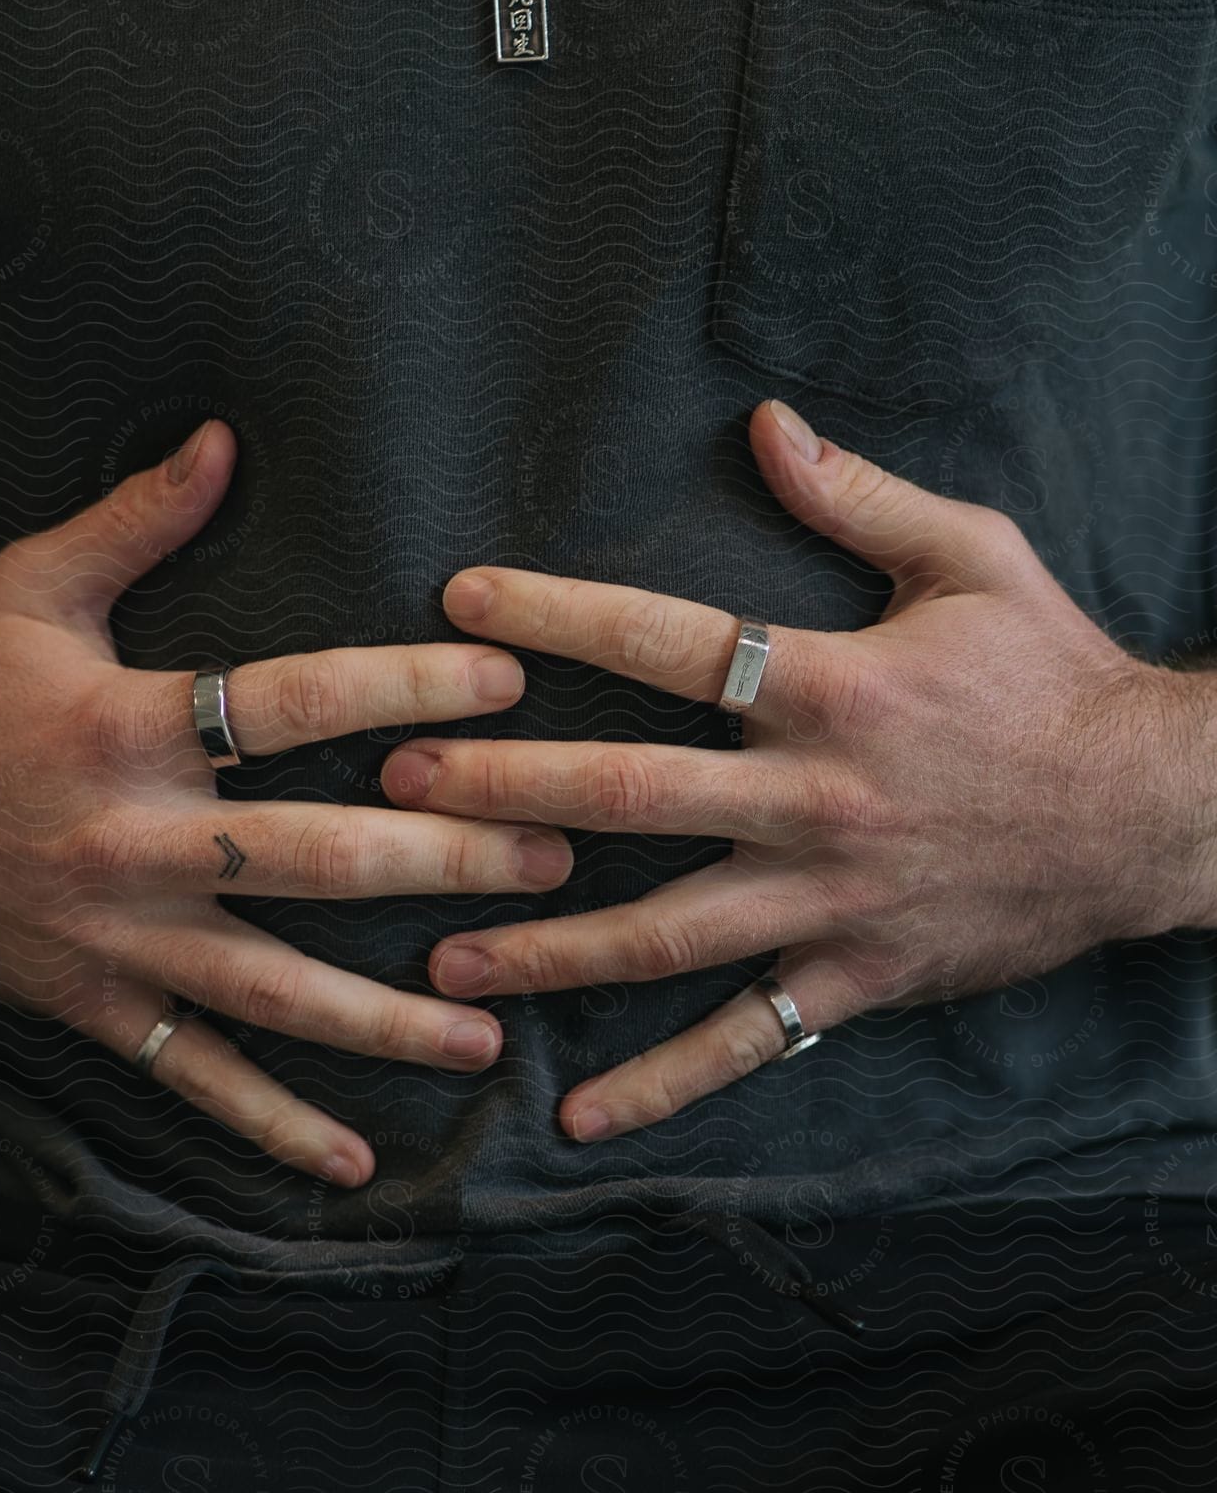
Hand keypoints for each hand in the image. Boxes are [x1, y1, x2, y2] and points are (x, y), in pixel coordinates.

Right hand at [0, 420, 571, 1184]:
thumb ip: (138, 520)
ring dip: (388, 1014)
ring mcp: (120, 937)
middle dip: (443, 860)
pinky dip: (273, 1122)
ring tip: (491, 1032)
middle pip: (316, 855)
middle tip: (553, 862)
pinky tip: (356, 1159)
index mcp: (129, 727)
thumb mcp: (30, 588)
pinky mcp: (97, 1004)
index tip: (503, 684)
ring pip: (274, 986)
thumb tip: (225, 438)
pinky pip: (195, 1074)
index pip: (291, 702)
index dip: (404, 691)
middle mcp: (137, 840)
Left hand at [381, 399, 1213, 1142]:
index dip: (556, 617)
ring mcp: (831, 899)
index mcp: (831, 685)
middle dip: (504, 790)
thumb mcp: (972, 557)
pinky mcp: (858, 974)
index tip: (460, 603)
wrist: (1156, 809)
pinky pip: (750, 1041)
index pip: (665, 643)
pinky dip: (665, 1081)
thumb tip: (764, 421)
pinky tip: (582, 1115)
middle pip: (631, 796)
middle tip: (395, 786)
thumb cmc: (1052, 673)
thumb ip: (858, 494)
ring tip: (441, 955)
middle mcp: (815, 798)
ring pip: (666, 934)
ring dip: (547, 945)